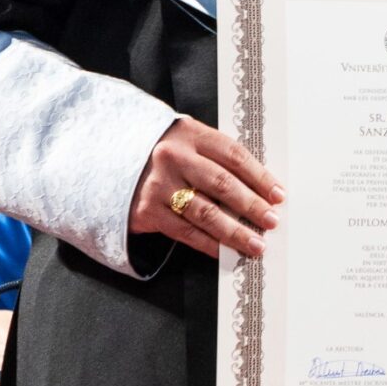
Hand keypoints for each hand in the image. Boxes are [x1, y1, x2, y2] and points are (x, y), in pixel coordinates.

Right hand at [128, 116, 282, 259]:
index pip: (234, 155)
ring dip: (235, 231)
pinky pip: (185, 232)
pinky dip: (210, 244)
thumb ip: (216, 157)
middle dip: (252, 206)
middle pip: (222, 184)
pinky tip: (226, 251)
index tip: (278, 195)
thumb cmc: (161, 152)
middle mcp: (173, 158)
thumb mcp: (187, 141)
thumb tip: (259, 188)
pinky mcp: (147, 211)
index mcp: (190, 134)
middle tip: (271, 221)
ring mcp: (158, 185)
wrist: (107, 160)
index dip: (260, 177)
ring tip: (256, 244)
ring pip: (206, 213)